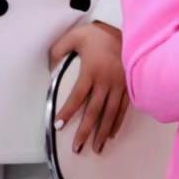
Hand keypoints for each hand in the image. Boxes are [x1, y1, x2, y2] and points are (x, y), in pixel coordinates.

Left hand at [48, 21, 127, 154]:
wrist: (129, 30)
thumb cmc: (98, 34)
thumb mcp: (74, 36)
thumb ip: (59, 50)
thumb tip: (49, 65)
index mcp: (91, 70)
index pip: (77, 96)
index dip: (68, 111)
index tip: (58, 125)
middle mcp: (106, 81)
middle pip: (94, 111)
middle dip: (85, 131)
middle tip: (77, 148)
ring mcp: (120, 85)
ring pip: (110, 114)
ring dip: (103, 133)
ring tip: (96, 149)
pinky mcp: (129, 86)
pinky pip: (124, 108)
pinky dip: (117, 122)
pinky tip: (111, 135)